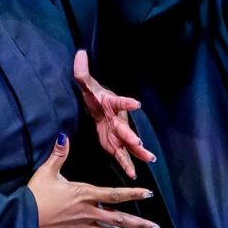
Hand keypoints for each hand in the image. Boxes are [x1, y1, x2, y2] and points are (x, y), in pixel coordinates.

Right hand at [27, 135, 162, 227]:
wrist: (22, 220)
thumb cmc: (35, 195)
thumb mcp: (47, 172)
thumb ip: (59, 154)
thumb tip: (63, 136)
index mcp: (84, 194)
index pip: (114, 194)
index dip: (133, 193)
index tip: (149, 194)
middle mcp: (88, 212)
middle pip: (119, 218)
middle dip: (140, 225)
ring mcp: (82, 225)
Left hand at [73, 49, 155, 179]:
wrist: (96, 104)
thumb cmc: (93, 95)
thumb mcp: (85, 85)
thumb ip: (82, 72)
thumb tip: (80, 54)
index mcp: (111, 104)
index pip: (119, 102)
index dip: (127, 103)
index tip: (137, 104)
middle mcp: (117, 118)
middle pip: (125, 128)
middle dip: (131, 136)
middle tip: (138, 143)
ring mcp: (117, 132)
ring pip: (128, 143)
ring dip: (137, 152)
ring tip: (148, 159)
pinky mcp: (113, 143)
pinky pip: (121, 154)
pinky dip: (127, 164)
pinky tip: (133, 174)